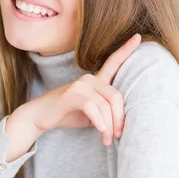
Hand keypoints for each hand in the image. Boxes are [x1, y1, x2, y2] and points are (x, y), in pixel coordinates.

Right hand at [17, 34, 141, 146]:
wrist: (40, 117)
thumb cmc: (68, 114)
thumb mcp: (93, 114)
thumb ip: (106, 111)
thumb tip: (124, 125)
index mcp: (97, 81)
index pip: (113, 62)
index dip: (126, 50)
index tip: (138, 37)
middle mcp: (90, 79)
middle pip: (116, 96)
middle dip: (119, 119)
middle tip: (118, 137)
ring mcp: (80, 85)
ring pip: (105, 104)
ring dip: (109, 126)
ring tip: (107, 140)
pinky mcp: (71, 94)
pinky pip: (92, 106)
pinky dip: (99, 120)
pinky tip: (101, 130)